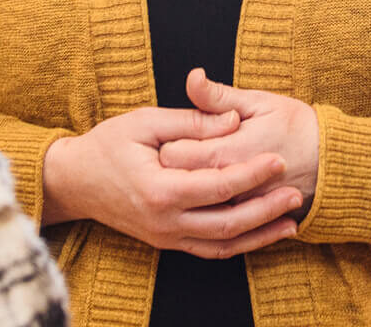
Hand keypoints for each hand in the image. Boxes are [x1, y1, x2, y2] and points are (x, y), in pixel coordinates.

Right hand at [41, 104, 302, 257]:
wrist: (74, 181)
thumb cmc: (108, 144)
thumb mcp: (145, 122)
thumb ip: (192, 123)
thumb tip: (234, 119)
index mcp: (160, 190)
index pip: (218, 186)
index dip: (251, 173)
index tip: (277, 159)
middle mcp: (164, 222)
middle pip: (227, 224)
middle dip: (266, 211)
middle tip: (295, 195)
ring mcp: (165, 237)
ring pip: (222, 245)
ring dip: (259, 236)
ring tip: (291, 223)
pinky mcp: (166, 242)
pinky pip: (209, 250)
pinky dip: (238, 245)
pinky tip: (261, 234)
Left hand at [158, 69, 319, 217]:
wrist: (335, 166)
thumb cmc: (298, 127)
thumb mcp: (261, 103)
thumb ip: (220, 96)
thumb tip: (192, 77)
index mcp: (226, 152)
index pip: (172, 153)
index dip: (166, 141)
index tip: (172, 131)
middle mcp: (227, 187)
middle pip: (176, 180)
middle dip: (170, 166)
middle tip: (177, 149)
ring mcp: (236, 208)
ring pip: (192, 203)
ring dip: (186, 188)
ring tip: (191, 170)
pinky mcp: (246, 221)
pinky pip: (213, 220)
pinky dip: (204, 206)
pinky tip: (204, 192)